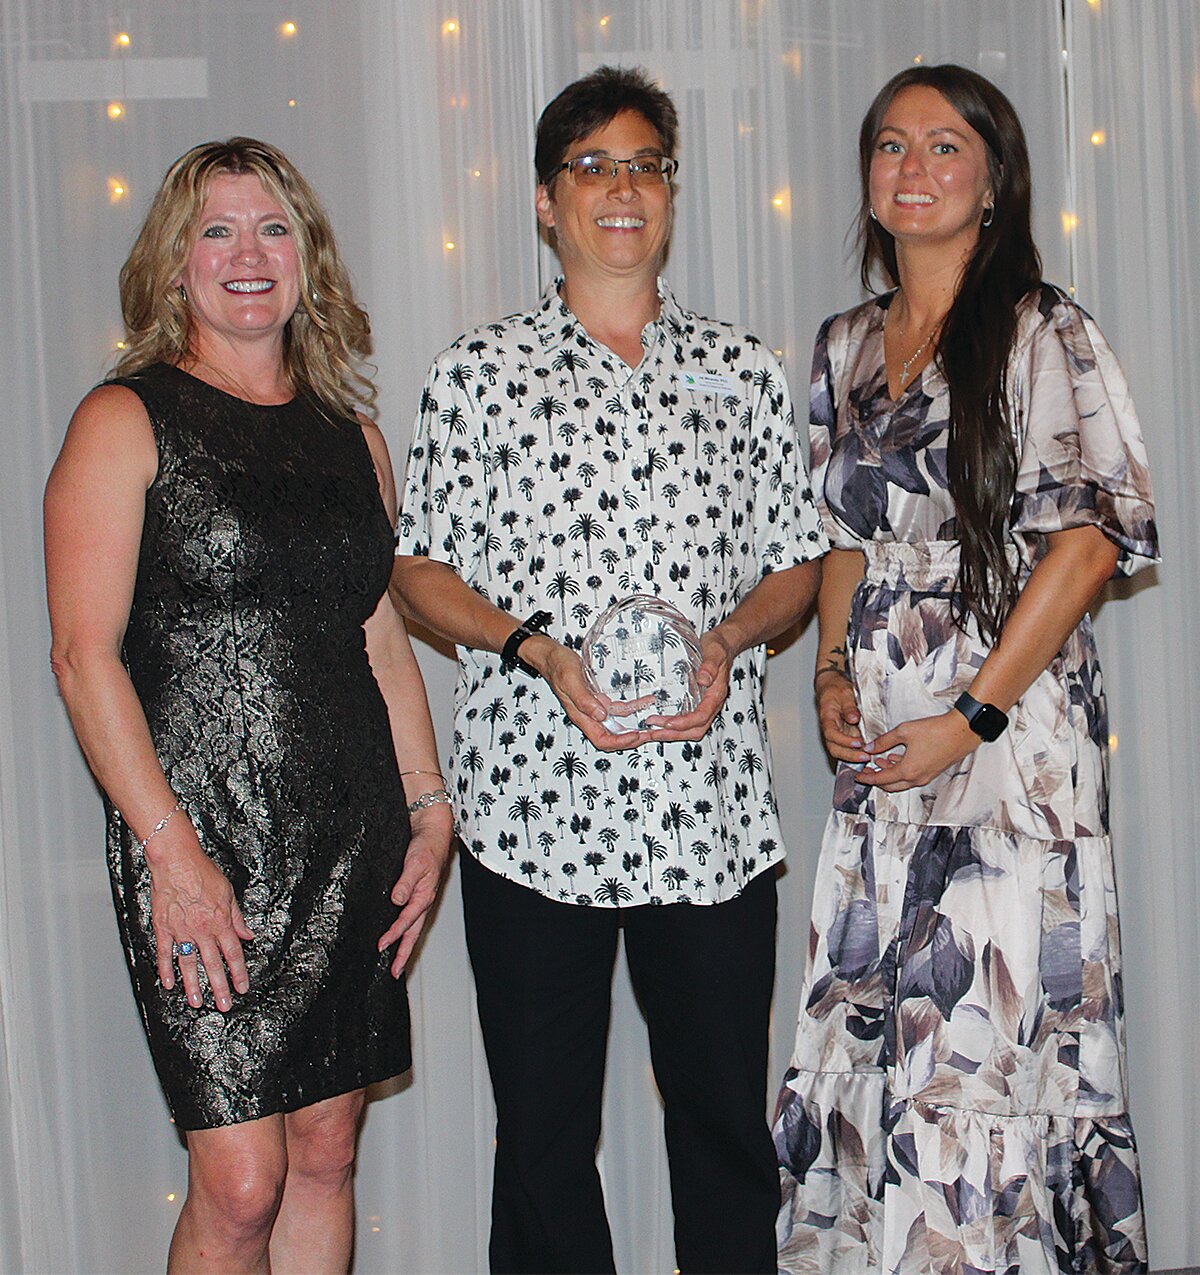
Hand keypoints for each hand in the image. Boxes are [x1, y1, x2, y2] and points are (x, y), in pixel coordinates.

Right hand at [150, 833, 253, 1012]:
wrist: (177, 860)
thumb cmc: (202, 872)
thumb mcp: (228, 893)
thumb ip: (237, 918)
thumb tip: (247, 934)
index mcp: (220, 921)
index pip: (233, 953)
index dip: (239, 972)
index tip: (242, 987)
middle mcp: (202, 929)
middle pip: (213, 964)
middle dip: (220, 987)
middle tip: (224, 1005)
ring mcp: (181, 930)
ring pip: (189, 964)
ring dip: (193, 985)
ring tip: (197, 1002)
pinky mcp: (163, 927)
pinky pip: (165, 953)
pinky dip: (166, 969)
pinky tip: (168, 984)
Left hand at [379, 809, 452, 975]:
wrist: (432, 832)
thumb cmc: (426, 846)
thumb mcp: (415, 862)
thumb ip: (406, 882)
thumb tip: (396, 900)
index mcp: (424, 896)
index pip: (407, 921)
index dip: (394, 935)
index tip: (381, 946)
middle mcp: (422, 901)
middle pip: (413, 933)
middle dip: (404, 953)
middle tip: (396, 972)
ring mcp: (419, 899)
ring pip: (412, 928)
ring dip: (404, 945)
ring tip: (396, 962)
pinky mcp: (414, 894)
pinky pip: (409, 917)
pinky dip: (403, 930)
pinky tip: (395, 935)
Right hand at [525, 636, 651, 750]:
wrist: (552, 656)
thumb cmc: (558, 667)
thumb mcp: (571, 681)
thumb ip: (584, 700)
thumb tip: (601, 715)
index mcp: (581, 715)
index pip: (602, 739)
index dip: (619, 742)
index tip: (635, 736)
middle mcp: (588, 714)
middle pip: (612, 737)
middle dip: (631, 739)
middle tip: (648, 735)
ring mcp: (594, 707)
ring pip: (617, 724)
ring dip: (634, 726)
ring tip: (649, 725)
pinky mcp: (598, 699)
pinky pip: (618, 708)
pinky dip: (633, 707)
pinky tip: (643, 702)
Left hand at [643, 628, 733, 741]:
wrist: (723, 645)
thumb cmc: (719, 649)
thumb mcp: (715, 652)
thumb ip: (710, 665)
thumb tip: (703, 679)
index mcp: (715, 694)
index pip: (701, 716)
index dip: (684, 723)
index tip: (668, 723)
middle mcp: (710, 703)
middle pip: (695, 729)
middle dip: (674, 734)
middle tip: (653, 732)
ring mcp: (704, 704)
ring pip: (691, 729)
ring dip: (672, 734)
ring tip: (652, 732)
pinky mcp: (696, 703)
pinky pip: (687, 722)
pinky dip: (673, 727)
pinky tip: (659, 724)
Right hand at [815, 669, 867, 763]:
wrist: (830, 687)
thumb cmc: (835, 689)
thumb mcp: (844, 692)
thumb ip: (849, 706)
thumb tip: (853, 719)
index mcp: (827, 717)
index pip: (831, 734)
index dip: (844, 741)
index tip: (857, 743)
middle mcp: (829, 728)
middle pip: (834, 748)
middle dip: (849, 755)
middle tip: (865, 756)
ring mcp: (836, 733)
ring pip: (839, 751)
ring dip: (852, 757)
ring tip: (868, 757)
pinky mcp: (843, 735)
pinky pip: (846, 748)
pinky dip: (855, 753)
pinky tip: (866, 754)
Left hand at [855, 707, 979, 791]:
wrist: (962, 731)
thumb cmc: (936, 730)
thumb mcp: (904, 731)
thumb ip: (883, 741)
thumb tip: (869, 748)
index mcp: (907, 771)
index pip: (880, 779)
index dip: (866, 777)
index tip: (856, 775)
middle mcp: (916, 778)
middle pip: (890, 786)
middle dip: (875, 779)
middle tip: (865, 771)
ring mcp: (926, 777)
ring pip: (901, 782)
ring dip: (888, 774)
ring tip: (878, 762)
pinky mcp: (932, 772)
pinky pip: (911, 777)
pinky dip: (900, 771)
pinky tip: (895, 758)